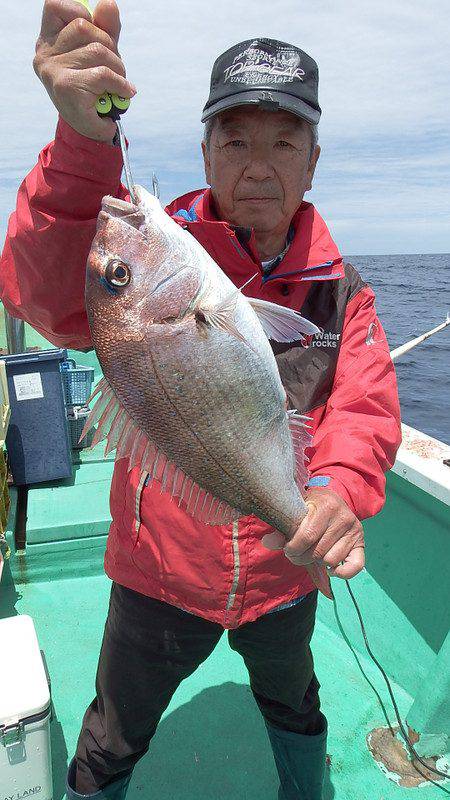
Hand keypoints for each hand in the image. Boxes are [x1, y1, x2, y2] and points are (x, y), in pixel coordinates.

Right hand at [33, 0, 135, 141]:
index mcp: (48, 40)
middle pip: (84, 28)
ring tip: (117, 84)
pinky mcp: (67, 89)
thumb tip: (108, 3)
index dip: (81, 13)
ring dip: (118, 68)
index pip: (56, 5)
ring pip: (97, 50)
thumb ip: (105, 28)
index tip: (95, 34)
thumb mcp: (100, 53)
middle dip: (110, 47)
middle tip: (115, 69)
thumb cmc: (94, 88)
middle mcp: (45, 54)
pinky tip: (123, 94)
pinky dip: (120, 84)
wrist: (90, 131)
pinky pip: (103, 74)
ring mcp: (53, 72)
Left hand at [263, 488, 364, 578]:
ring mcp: (354, 531)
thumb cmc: (310, 507)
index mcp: (326, 506)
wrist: (331, 498)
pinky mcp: (360, 543)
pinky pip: (355, 567)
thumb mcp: (295, 512)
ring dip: (317, 563)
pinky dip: (342, 573)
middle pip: (317, 552)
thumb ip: (282, 528)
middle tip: (296, 554)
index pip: (306, 537)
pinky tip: (330, 568)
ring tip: (311, 554)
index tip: (287, 548)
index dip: (292, 548)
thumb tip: (268, 542)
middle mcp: (344, 517)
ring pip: (331, 560)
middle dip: (301, 558)